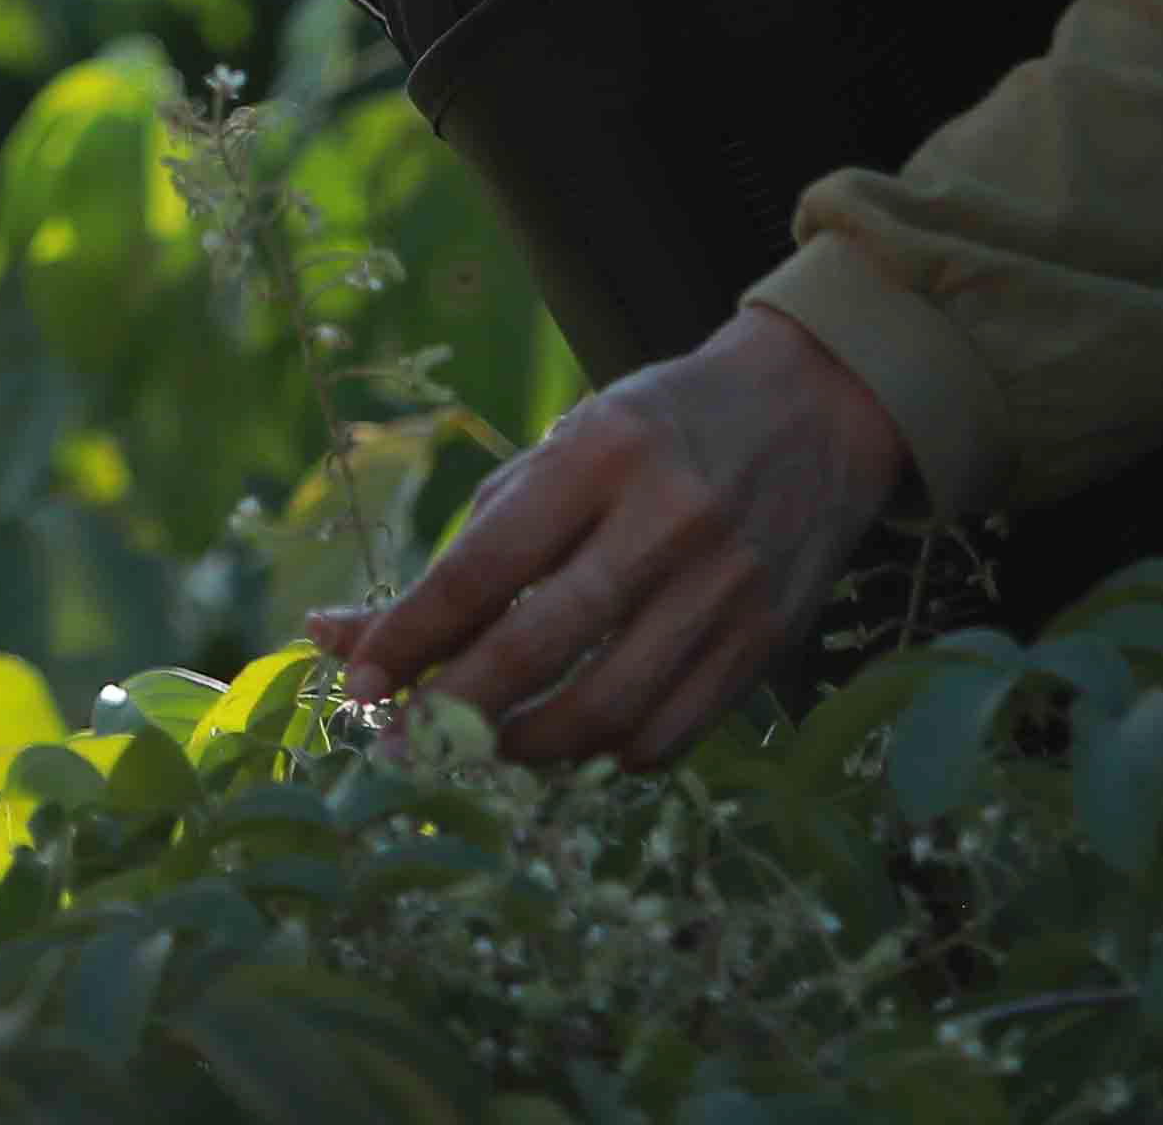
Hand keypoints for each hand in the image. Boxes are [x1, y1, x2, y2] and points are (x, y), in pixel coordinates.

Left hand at [314, 305, 909, 764]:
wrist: (816, 408)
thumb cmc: (659, 429)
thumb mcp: (564, 447)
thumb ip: (468, 541)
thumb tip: (347, 635)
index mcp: (602, 453)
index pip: (484, 567)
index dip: (410, 637)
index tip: (356, 683)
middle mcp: (668, 520)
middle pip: (537, 648)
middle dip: (451, 710)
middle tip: (400, 741)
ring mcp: (727, 588)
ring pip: (604, 711)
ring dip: (522, 747)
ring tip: (481, 743)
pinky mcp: (766, 642)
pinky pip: (668, 733)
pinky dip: (603, 754)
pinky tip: (570, 740)